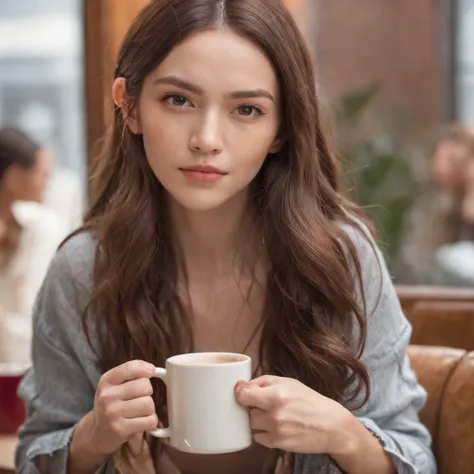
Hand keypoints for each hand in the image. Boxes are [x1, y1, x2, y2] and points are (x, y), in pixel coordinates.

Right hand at [90, 360, 158, 455]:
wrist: (97, 433)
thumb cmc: (113, 405)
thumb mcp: (115, 385)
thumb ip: (132, 374)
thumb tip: (153, 369)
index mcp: (107, 381)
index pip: (131, 368)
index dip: (145, 368)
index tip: (151, 371)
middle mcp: (107, 396)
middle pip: (145, 386)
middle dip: (148, 393)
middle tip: (139, 399)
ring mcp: (113, 413)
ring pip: (149, 404)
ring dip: (149, 410)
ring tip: (138, 413)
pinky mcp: (120, 429)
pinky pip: (150, 421)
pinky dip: (150, 422)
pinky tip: (140, 423)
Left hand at [235, 375, 351, 454]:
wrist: (330, 425)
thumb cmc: (309, 400)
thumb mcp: (288, 382)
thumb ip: (263, 381)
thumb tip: (243, 385)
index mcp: (276, 394)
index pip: (243, 394)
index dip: (240, 392)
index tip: (242, 391)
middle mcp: (274, 413)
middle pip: (247, 410)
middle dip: (253, 407)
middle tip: (265, 404)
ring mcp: (276, 430)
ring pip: (252, 424)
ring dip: (258, 419)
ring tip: (272, 415)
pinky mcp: (278, 444)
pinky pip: (258, 438)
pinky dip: (263, 432)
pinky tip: (276, 426)